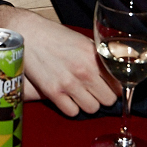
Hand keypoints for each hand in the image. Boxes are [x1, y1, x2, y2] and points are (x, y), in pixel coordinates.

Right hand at [0, 6, 117, 115]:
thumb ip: (99, 56)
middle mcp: (85, 70)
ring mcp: (69, 83)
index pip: (118, 84)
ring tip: (80, 94)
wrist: (27, 33)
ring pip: (93, 109)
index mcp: (94, 56)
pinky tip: (67, 97)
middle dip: (103, 96)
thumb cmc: (54, 36)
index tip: (108, 85)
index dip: (114, 86)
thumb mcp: (82, 41)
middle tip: (94, 91)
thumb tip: (117, 66)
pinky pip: (73, 112)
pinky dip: (71, 107)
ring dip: (88, 103)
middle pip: (109, 100)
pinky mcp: (53, 92)